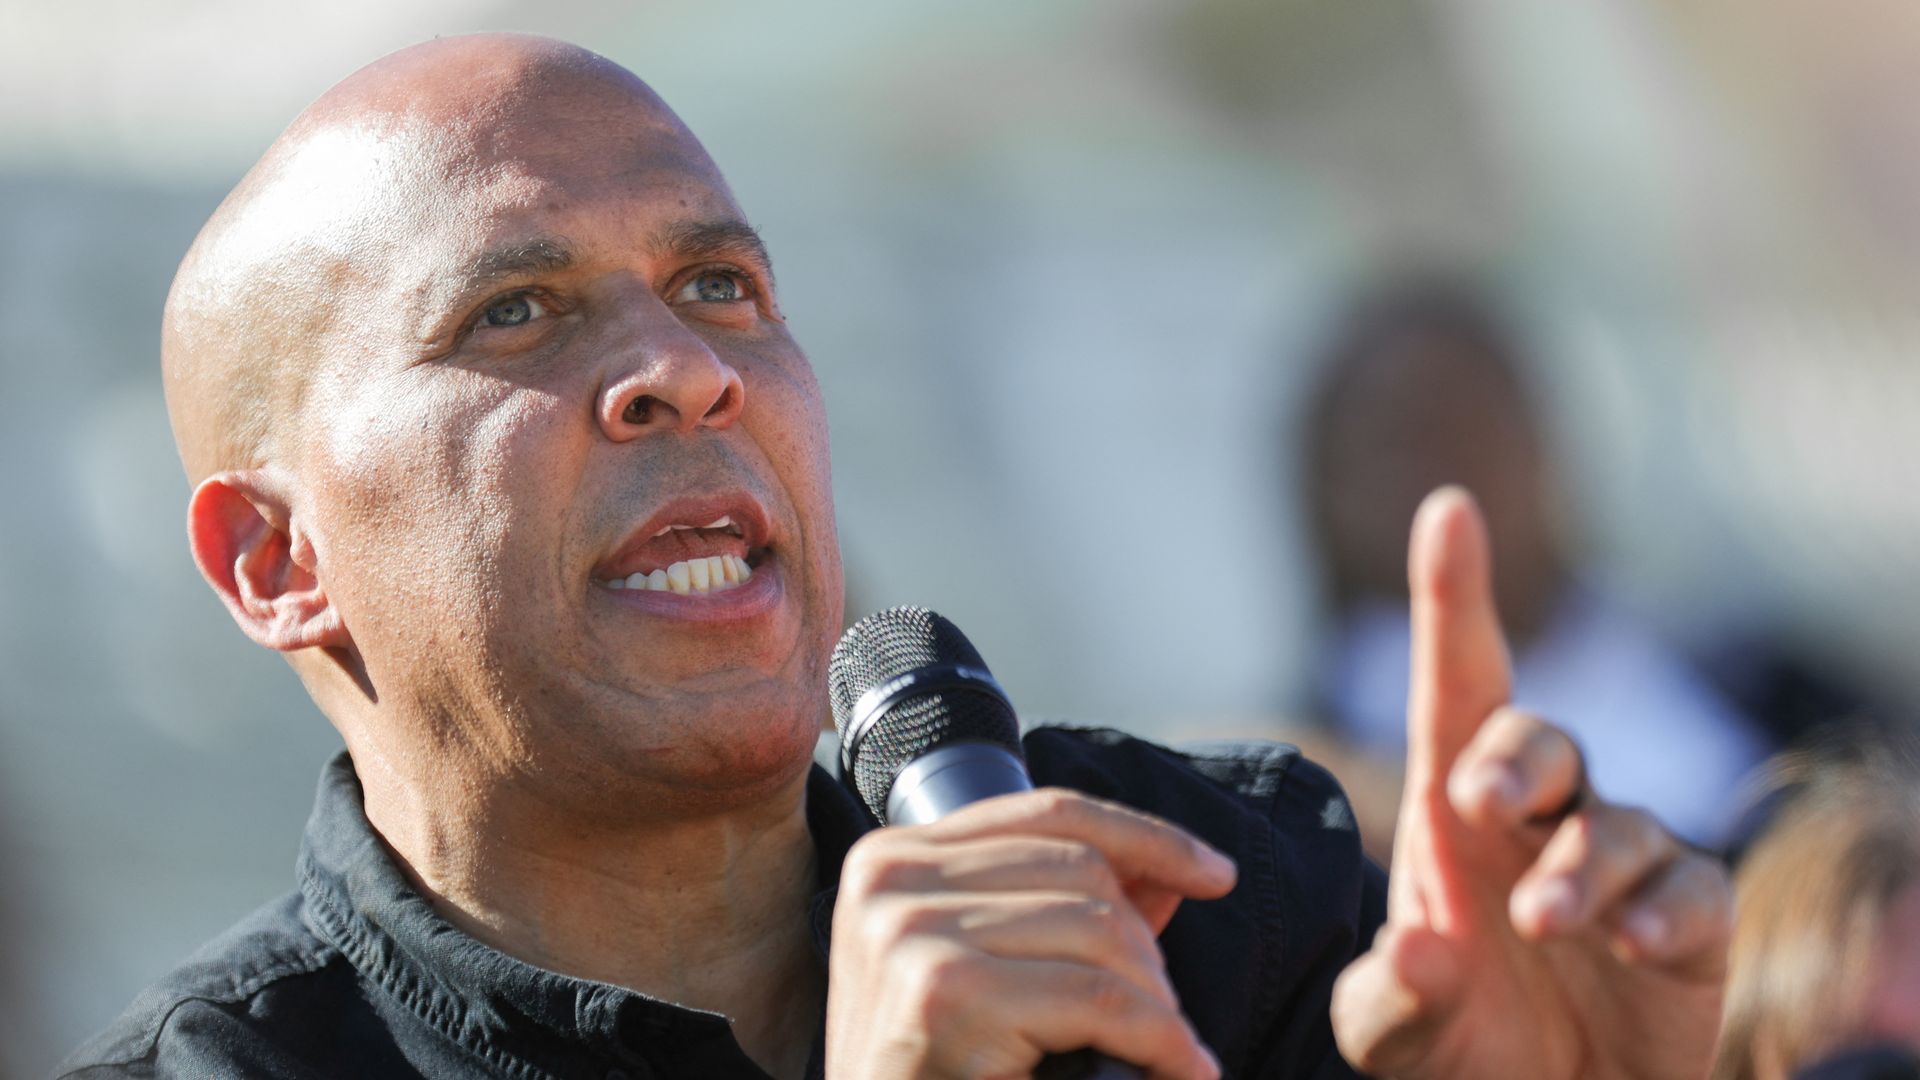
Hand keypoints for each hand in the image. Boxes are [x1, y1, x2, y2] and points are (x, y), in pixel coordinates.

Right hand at [825, 788, 1235, 1079]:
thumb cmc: (932, 1075)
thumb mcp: (987, 977)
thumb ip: (1065, 912)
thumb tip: (1170, 873)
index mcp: (893, 859)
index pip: (1048, 812)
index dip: (1145, 837)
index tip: (1216, 872)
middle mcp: (889, 879)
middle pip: (1081, 869)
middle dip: (1146, 946)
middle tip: (1161, 1020)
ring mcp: (909, 932)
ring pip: (1100, 928)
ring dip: (1155, 1001)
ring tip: (1164, 1052)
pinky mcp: (943, 992)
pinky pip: (1099, 998)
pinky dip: (1159, 1038)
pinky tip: (1176, 1067)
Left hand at [1330, 488, 1730, 1078]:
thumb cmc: (1460, 1041)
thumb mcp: (1397, 1033)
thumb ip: (1392, 997)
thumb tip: (1423, 947)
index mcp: (1452, 813)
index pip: (1454, 686)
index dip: (1452, 597)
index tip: (1448, 510)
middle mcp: (1538, 818)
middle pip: (1537, 737)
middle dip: (1513, 756)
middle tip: (1474, 802)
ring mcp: (1617, 862)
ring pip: (1615, 822)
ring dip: (1580, 867)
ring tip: (1540, 919)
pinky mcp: (1690, 922)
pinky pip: (1692, 890)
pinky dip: (1664, 910)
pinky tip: (1632, 940)